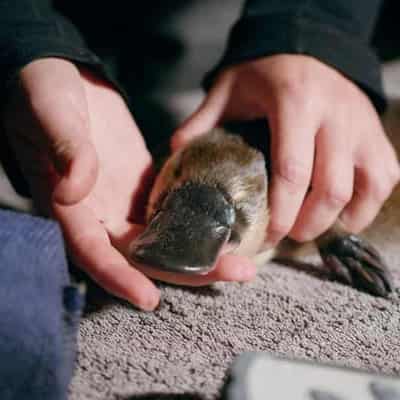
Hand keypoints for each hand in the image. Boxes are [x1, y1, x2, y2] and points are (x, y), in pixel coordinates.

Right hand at [3, 58, 255, 310]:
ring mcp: (125, 200)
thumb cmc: (43, 93)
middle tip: (235, 271)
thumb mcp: (49, 113)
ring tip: (242, 256)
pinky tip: (227, 223)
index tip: (150, 299)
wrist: (67, 77)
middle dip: (187, 268)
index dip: (119, 278)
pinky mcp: (144, 183)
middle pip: (143, 254)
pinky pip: (172, 209)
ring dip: (201, 249)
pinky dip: (197, 220)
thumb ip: (65, 147)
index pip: (93, 253)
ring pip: (164, 237)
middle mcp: (100, 213)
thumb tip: (78, 185)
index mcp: (70, 206)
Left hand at [172, 55, 399, 245]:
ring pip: (366, 187)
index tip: (268, 235)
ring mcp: (362, 125)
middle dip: (308, 224)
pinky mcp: (378, 134)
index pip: (292, 171)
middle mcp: (336, 114)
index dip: (281, 212)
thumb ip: (202, 120)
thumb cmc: (264, 74)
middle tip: (286, 236)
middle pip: (331, 188)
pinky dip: (366, 205)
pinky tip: (341, 213)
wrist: (308, 50)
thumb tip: (178, 154)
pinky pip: (385, 178)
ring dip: (338, 219)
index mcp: (296, 101)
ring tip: (311, 228)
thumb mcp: (228, 90)